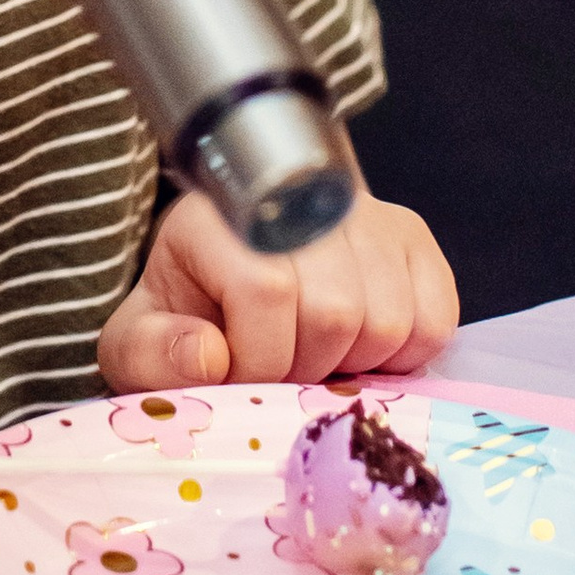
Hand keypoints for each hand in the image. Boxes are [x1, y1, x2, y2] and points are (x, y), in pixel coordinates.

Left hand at [98, 181, 457, 391]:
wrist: (240, 271)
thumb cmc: (188, 315)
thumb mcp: (140, 340)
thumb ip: (151, 352)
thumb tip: (209, 357)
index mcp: (222, 214)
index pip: (265, 290)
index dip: (257, 358)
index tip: (239, 374)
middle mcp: (302, 199)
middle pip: (335, 311)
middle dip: (305, 368)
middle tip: (282, 369)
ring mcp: (367, 214)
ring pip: (389, 320)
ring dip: (354, 364)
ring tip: (316, 356)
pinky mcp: (412, 239)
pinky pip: (435, 320)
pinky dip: (403, 355)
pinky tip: (360, 348)